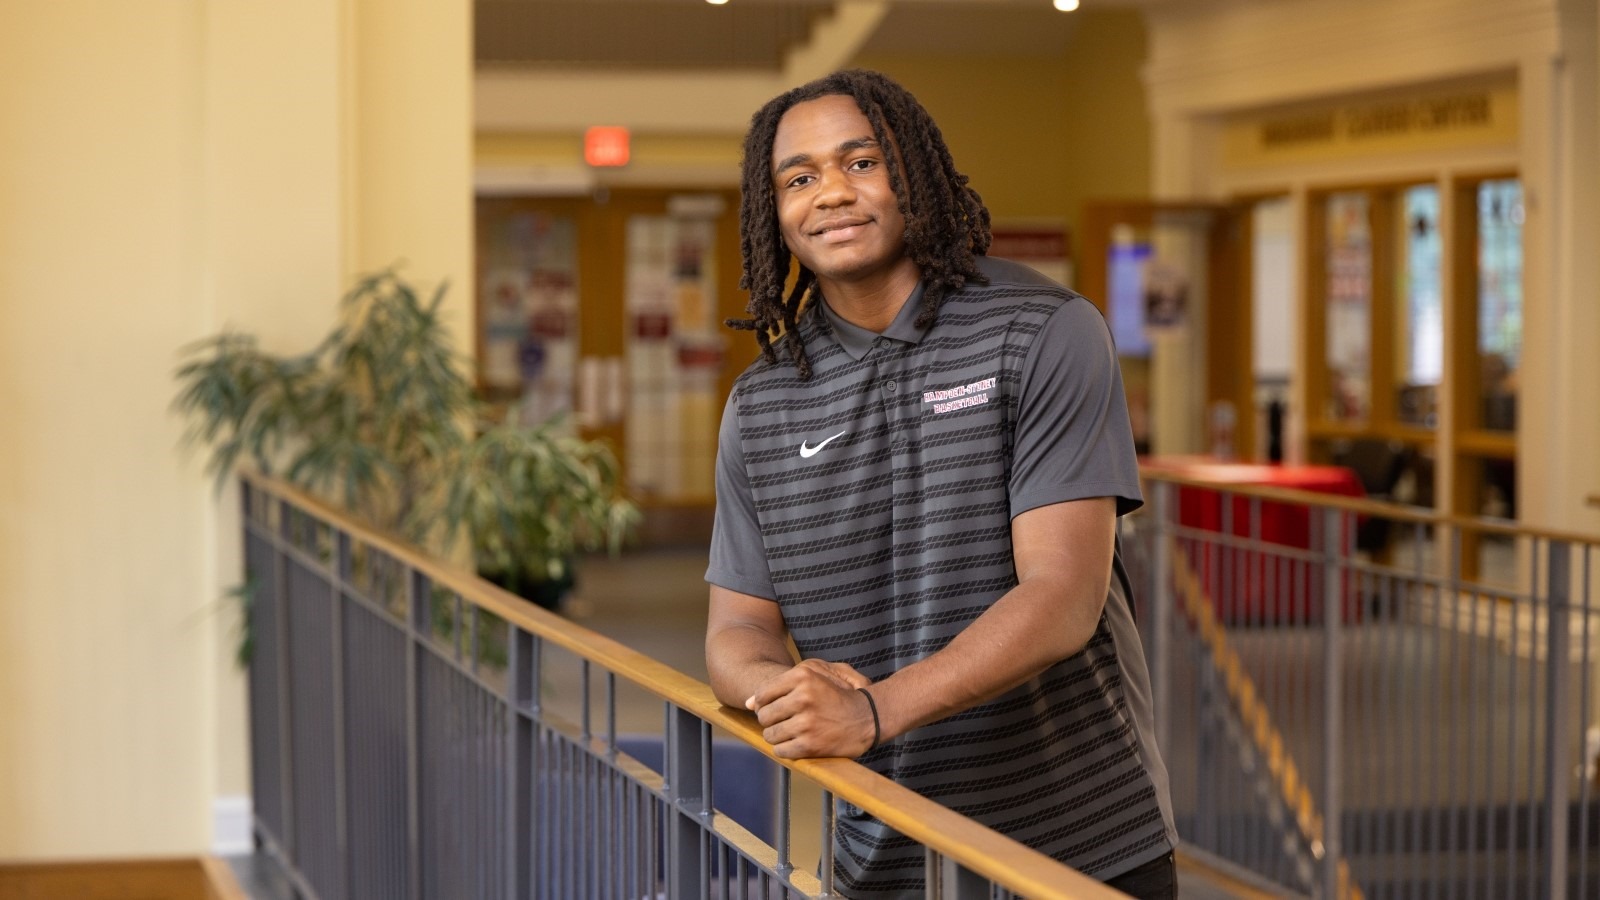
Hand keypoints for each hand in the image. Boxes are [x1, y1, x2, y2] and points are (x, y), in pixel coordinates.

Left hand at [745, 659, 876, 758]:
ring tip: (792, 732)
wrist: (869, 717)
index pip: (763, 693)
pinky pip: (781, 750)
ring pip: (770, 734)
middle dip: (770, 721)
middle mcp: (803, 697)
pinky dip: (785, 750)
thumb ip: (779, 684)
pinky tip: (797, 743)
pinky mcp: (810, 744)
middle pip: (764, 715)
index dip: (764, 704)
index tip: (775, 708)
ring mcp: (806, 722)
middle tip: (785, 721)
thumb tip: (747, 703)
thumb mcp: (815, 675)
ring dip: (777, 736)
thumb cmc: (839, 694)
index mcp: (803, 675)